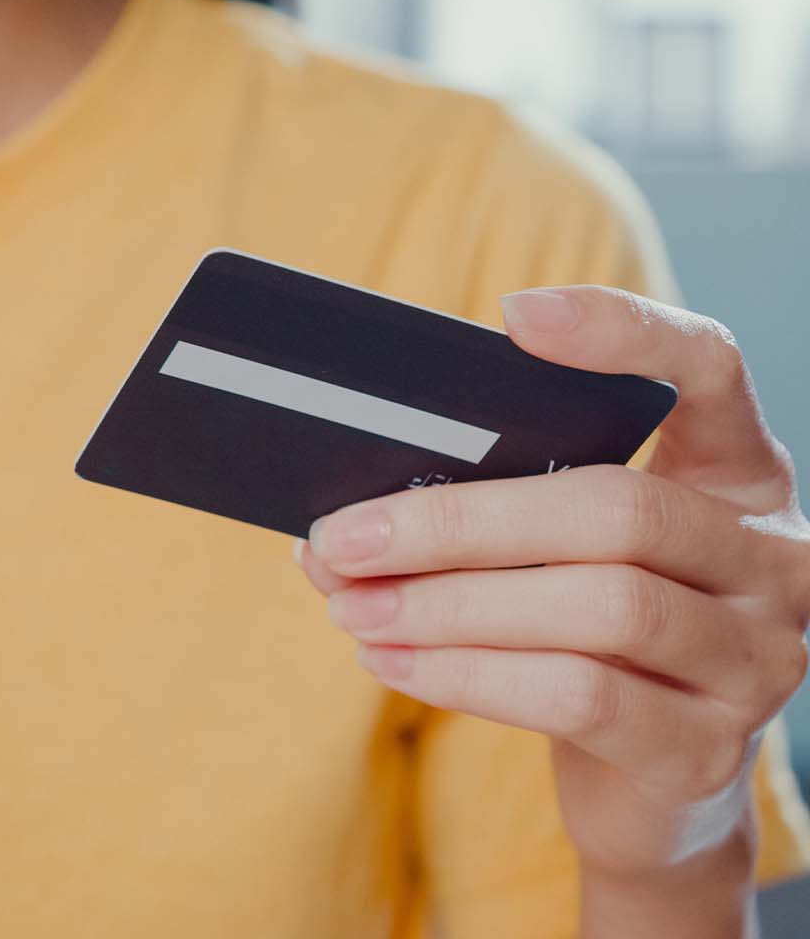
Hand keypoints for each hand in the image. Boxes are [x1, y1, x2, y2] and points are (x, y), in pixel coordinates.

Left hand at [297, 286, 808, 917]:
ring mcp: (755, 657)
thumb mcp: (547, 559)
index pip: (708, 371)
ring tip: (352, 608)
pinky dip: (466, 675)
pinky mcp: (706, 748)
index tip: (515, 315)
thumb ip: (475, 518)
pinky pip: (579, 695)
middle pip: (613, 507)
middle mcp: (770, 558)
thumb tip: (334, 528)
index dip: (624, 333)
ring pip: (597, 606)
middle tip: (341, 537)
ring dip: (448, 606)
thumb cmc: (576, 637)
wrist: (644, 787)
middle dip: (456, 520)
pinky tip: (391, 663)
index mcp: (734, 478)